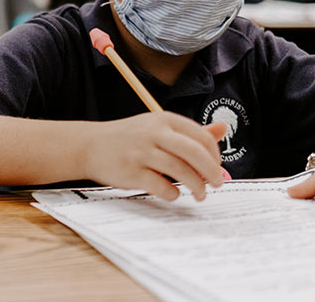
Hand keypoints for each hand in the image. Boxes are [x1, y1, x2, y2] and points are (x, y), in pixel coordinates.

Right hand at [81, 113, 226, 201]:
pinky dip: (173, 193)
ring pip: (181, 171)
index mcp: (164, 119)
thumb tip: (223, 128)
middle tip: (217, 184)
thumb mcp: (159, 127)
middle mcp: (154, 133)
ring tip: (200, 194)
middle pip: (194, 152)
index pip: (201, 137)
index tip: (217, 168)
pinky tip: (173, 193)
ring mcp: (141, 152)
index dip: (215, 155)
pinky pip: (162, 186)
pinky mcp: (132, 172)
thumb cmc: (130, 138)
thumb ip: (190, 132)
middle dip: (211, 172)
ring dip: (196, 186)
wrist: (90, 145)